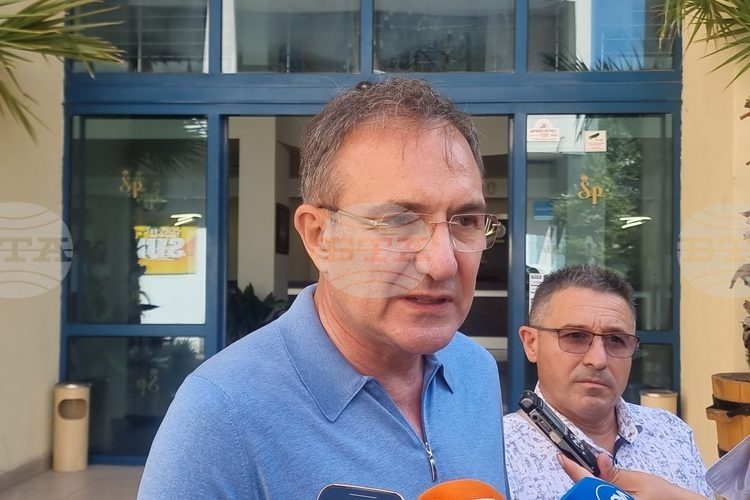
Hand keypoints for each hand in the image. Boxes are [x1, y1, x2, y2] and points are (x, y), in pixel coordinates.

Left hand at [557, 453, 705, 499]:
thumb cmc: (662, 495)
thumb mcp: (638, 479)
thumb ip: (615, 473)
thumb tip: (599, 460)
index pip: (588, 484)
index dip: (573, 470)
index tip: (562, 458)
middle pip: (585, 492)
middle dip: (580, 481)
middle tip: (576, 465)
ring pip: (590, 496)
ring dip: (587, 487)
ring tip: (591, 477)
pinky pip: (598, 497)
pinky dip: (594, 491)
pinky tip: (598, 486)